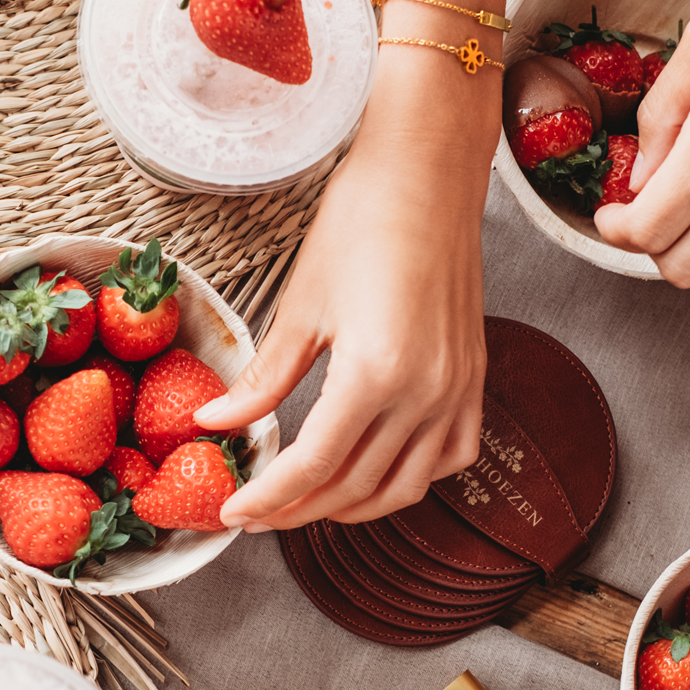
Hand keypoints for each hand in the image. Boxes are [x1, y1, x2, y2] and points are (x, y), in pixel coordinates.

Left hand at [196, 83, 491, 529]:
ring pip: (404, 485)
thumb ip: (263, 377)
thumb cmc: (364, 220)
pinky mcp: (473, 381)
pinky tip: (377, 469)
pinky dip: (411, 477)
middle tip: (259, 514)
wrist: (428, 174)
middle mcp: (425, 392)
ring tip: (308, 501)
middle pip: (355, 486)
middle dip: (299, 509)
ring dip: (352, 505)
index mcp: (376, 372)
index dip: (269, 499)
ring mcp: (456, 391)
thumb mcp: (301, 304)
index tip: (235, 515)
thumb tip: (215, 424)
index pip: (314, 465)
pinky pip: (449, 457)